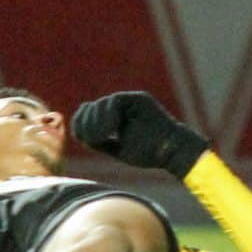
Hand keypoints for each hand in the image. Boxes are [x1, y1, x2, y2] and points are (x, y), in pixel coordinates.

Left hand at [72, 91, 208, 179]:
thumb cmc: (147, 152)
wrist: (171, 150)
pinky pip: (114, 101)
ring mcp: (131, 100)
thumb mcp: (116, 147)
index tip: (81, 138)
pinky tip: (112, 131)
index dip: (80, 123)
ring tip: (102, 137)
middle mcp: (123, 104)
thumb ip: (98, 139)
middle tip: (92, 140)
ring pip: (100, 104)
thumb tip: (80, 133)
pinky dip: (108, 116)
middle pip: (91, 107)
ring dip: (96, 122)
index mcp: (115, 116)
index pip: (88, 112)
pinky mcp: (138, 98)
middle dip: (87, 124)